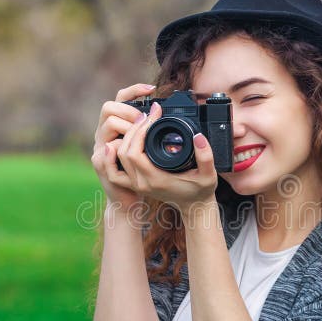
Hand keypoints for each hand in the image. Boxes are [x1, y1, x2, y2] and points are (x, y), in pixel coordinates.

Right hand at [90, 83, 154, 212]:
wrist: (129, 200)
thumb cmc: (143, 173)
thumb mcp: (151, 148)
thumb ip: (154, 132)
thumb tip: (169, 115)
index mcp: (119, 127)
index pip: (121, 99)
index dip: (134, 90)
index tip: (152, 89)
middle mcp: (106, 134)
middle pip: (109, 107)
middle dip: (130, 111)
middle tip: (147, 119)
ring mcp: (101, 148)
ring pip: (108, 125)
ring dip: (126, 126)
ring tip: (140, 134)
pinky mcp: (100, 164)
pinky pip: (103, 153)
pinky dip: (113, 150)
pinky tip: (120, 148)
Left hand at [108, 99, 218, 213]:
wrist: (194, 206)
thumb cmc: (201, 191)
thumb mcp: (209, 175)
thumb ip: (206, 156)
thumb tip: (198, 136)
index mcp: (156, 179)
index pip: (135, 151)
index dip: (141, 129)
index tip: (154, 114)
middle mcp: (142, 183)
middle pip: (124, 151)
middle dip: (134, 129)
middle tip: (147, 115)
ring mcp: (136, 184)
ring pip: (118, 157)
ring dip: (125, 137)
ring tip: (140, 123)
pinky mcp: (135, 183)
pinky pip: (115, 171)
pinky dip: (112, 157)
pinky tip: (118, 142)